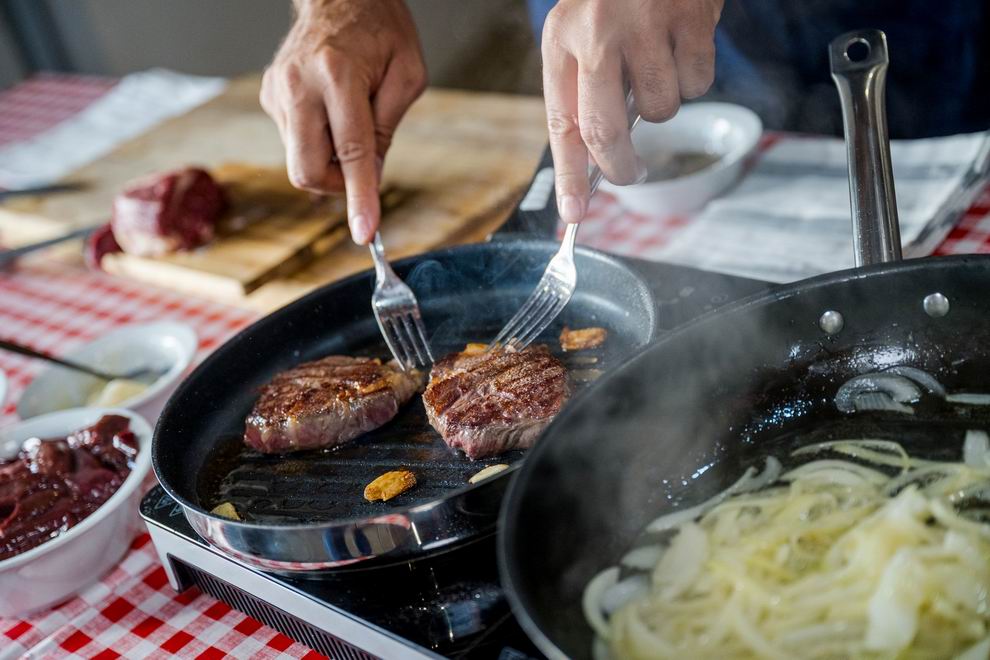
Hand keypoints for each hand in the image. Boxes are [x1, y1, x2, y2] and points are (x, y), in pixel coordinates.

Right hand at [260, 0, 425, 243]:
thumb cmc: (380, 29)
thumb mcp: (408, 75)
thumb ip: (388, 130)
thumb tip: (370, 178)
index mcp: (338, 75)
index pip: (351, 152)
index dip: (359, 197)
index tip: (364, 232)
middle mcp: (299, 84)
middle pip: (306, 170)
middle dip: (337, 185)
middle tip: (360, 168)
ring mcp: (277, 91)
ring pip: (299, 160)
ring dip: (330, 157)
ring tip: (348, 117)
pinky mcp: (269, 96)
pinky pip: (294, 141)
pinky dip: (318, 140)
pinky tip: (330, 110)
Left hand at [541, 0, 722, 222]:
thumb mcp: (583, 30)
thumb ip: (586, 86)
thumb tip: (598, 156)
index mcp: (563, 40)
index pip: (561, 123)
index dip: (568, 175)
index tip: (572, 214)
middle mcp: (597, 35)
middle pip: (605, 131)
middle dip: (620, 167)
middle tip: (630, 174)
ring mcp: (645, 28)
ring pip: (661, 109)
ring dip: (664, 101)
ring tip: (658, 60)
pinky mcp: (689, 21)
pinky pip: (697, 82)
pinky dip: (694, 75)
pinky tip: (682, 41)